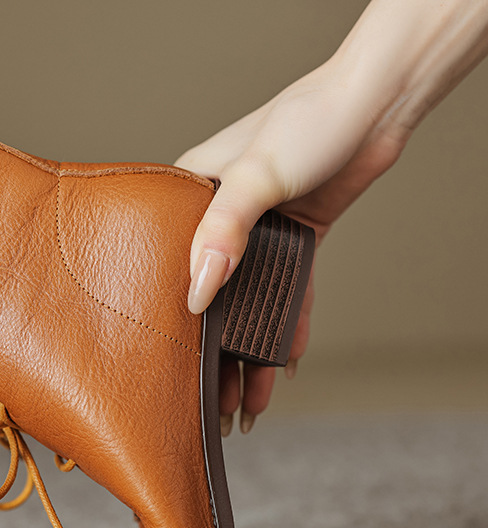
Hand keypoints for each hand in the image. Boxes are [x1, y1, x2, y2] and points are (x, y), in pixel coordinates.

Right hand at [175, 60, 406, 432]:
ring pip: (248, 305)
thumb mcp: (257, 172)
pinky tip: (284, 365)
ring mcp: (257, 232)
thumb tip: (197, 295)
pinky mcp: (293, 240)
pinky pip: (285, 294)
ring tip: (247, 404)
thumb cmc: (310, 120)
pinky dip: (286, 328)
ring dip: (251, 352)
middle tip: (212, 403)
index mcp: (193, 196)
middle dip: (214, 353)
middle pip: (212, 299)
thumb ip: (224, 230)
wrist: (376, 106)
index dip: (171, 320)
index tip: (171, 365)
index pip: (169, 267)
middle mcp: (219, 220)